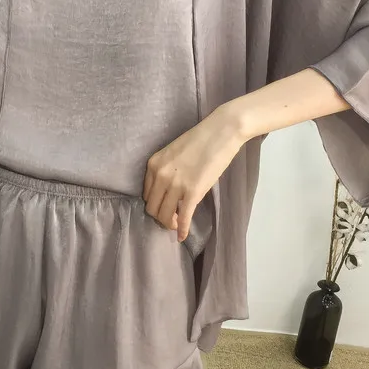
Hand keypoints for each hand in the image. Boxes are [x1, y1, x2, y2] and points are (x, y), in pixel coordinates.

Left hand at [143, 103, 245, 241]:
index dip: (155, 204)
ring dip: (170, 224)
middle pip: (153, 208)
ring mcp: (176, 184)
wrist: (221, 131)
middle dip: (161, 216)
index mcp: (153, 164)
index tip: (164, 207)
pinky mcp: (193, 192)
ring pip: (165, 216)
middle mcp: (160, 175)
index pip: (147, 194)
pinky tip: (183, 237)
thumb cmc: (201, 139)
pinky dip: (183, 230)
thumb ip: (167, 170)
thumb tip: (168, 190)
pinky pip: (184, 217)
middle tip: (171, 219)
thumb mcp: (174, 153)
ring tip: (177, 226)